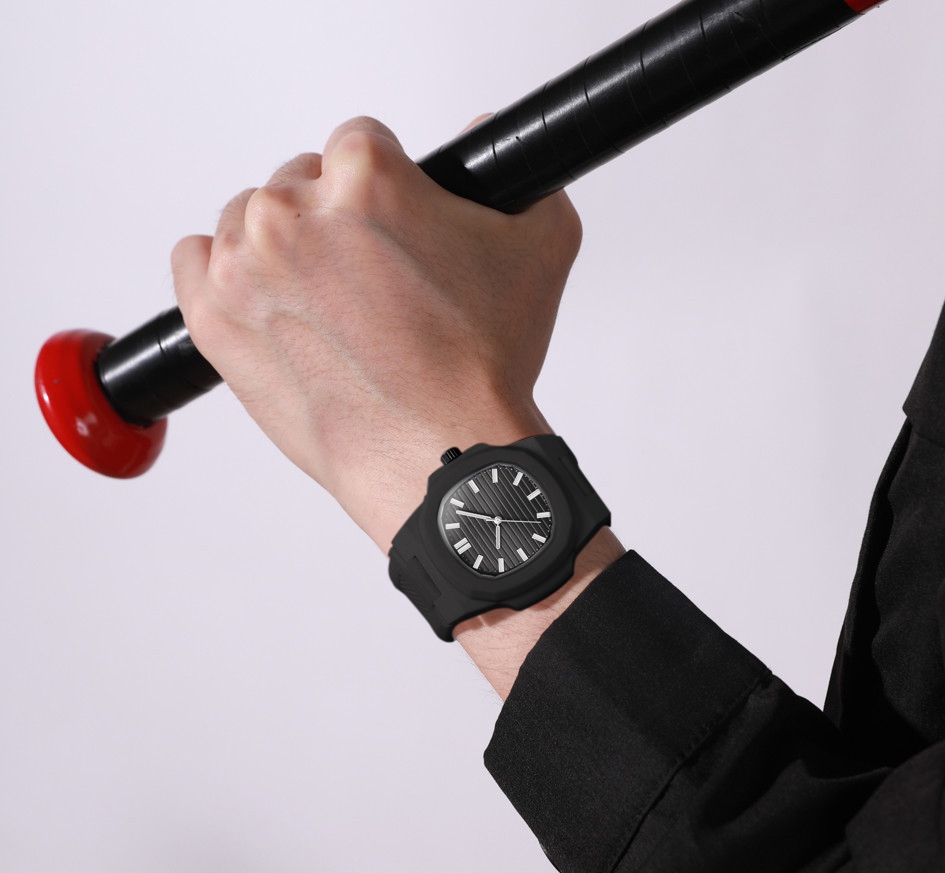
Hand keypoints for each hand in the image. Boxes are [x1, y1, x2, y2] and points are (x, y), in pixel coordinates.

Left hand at [171, 116, 581, 553]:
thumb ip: (507, 166)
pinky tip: (268, 299)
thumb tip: (479, 136)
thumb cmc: (479, 367)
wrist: (439, 456)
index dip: (390, 187)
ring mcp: (243, 268)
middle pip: (302, 181)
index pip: (360, 142)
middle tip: (372, 281)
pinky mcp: (213, 321)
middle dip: (335, 221)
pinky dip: (222, 273)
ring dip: (283, 249)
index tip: (398, 227)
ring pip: (251, 221)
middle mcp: (291, 212)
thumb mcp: (541, 245)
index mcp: (363, 177)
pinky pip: (194, 262)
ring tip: (331, 306)